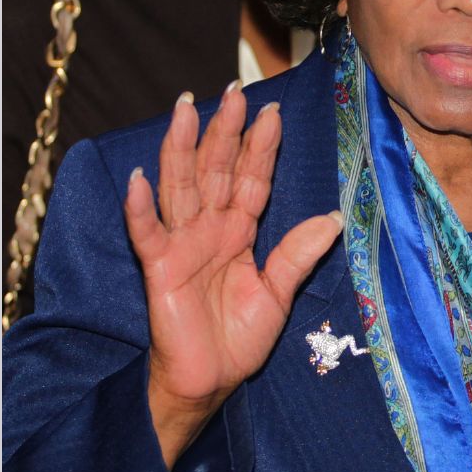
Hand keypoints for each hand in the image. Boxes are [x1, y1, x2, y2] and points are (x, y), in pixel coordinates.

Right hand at [125, 86, 342, 465]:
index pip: (251, 179)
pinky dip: (141, 207)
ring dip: (180, 148)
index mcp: (239, 232)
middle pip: (215, 170)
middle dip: (224, 131)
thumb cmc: (238, 339)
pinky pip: (148, 232)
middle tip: (233, 91)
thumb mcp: (278, 294)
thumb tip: (333, 218)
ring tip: (183, 111)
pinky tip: (138, 179)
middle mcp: (209, 229)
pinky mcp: (158, 267)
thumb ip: (298, 254)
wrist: (210, 380)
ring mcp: (181, 244)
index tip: (270, 111)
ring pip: (181, 186)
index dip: (260, 147)